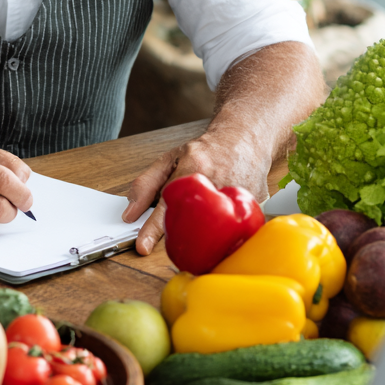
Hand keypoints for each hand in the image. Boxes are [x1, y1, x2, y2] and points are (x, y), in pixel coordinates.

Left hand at [122, 129, 268, 254]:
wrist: (244, 138)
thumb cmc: (205, 152)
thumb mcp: (170, 159)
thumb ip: (146, 185)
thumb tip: (130, 213)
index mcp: (193, 168)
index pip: (168, 204)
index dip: (153, 228)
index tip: (142, 247)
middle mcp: (217, 180)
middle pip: (194, 222)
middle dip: (184, 233)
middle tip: (183, 231)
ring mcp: (239, 193)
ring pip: (218, 230)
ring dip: (208, 233)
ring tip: (209, 216)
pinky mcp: (255, 205)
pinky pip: (237, 229)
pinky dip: (227, 229)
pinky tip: (227, 214)